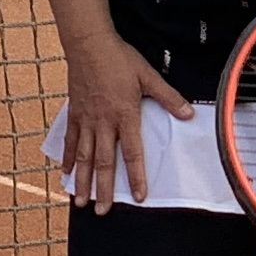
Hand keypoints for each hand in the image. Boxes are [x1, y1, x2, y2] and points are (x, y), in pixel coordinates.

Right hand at [56, 31, 190, 212]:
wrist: (89, 44)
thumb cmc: (120, 59)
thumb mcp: (149, 76)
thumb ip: (168, 98)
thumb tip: (188, 114)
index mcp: (125, 115)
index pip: (132, 153)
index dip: (136, 176)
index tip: (138, 196)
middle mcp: (104, 123)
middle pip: (104, 162)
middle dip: (104, 189)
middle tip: (103, 211)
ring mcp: (86, 120)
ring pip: (84, 157)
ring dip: (83, 181)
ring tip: (81, 201)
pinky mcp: (75, 114)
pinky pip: (71, 140)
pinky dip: (69, 158)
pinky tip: (67, 173)